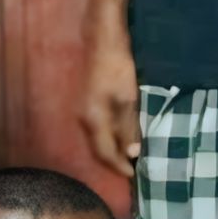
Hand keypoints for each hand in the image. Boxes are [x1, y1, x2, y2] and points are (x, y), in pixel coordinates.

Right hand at [80, 30, 142, 176]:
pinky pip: (97, 130)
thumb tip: (131, 154)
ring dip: (112, 150)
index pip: (105, 153)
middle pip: (98, 150)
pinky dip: (109, 138)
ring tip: (128, 158)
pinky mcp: (88, 104)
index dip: (119, 166)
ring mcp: (84, 111)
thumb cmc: (118, 70)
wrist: (104, 43)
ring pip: (97, 140)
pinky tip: (120, 138)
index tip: (133, 175)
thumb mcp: (128, 101)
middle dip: (114, 161)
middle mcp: (84, 120)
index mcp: (94, 121)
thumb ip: (128, 128)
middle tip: (132, 170)